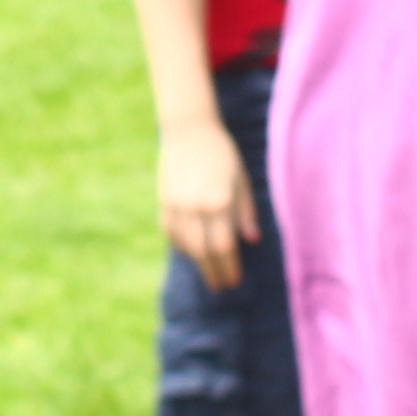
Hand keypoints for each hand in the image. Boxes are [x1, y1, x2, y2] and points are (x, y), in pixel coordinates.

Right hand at [159, 117, 260, 289]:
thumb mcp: (242, 180)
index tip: (234, 280)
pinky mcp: (165, 201)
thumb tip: (251, 240)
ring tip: (208, 271)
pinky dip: (182, 245)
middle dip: (214, 271)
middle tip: (221, 285)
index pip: (224, 247)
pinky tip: (192, 251)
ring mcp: (177, 205)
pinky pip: (172, 232)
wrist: (189, 130)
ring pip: (186, 245)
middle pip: (204, 251)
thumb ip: (246, 212)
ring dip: (198, 261)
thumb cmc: (223, 153)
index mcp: (219, 201)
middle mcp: (196, 207)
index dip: (229, 267)